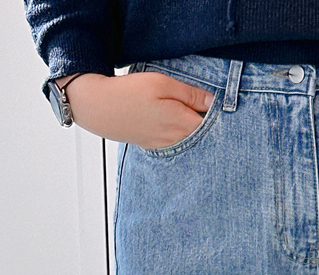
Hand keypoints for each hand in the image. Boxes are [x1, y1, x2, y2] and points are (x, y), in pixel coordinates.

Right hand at [59, 72, 215, 148]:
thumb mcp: (163, 84)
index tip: (218, 103)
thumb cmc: (130, 93)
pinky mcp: (155, 146)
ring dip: (192, 129)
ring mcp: (165, 145)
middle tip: (203, 106)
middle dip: (207, 123)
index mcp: (182, 123)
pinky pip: (176, 143)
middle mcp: (176, 140)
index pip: (212, 125)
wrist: (100, 108)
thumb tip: (213, 101)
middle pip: (203, 135)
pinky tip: (173, 122)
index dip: (217, 114)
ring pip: (189, 140)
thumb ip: (190, 94)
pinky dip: (179, 134)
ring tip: (186, 112)